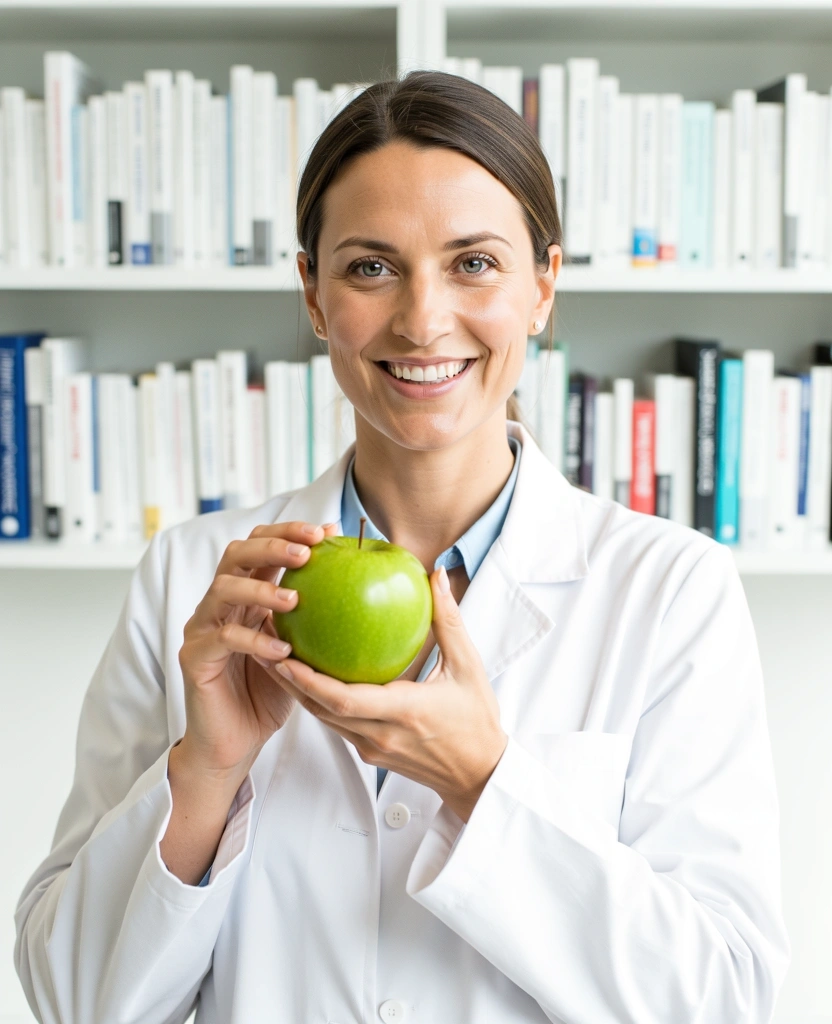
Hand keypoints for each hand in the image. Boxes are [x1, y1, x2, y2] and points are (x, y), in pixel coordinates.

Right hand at [176, 520, 338, 784]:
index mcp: (245, 594)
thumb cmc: (271, 692)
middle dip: (273, 545)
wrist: (234, 742)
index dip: (290, 531)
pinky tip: (282, 650)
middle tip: (307, 552)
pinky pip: (222, 640)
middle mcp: (219, 603)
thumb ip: (317, 619)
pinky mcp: (194, 658)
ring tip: (296, 600)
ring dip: (261, 588)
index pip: (261, 545)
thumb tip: (363, 588)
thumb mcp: (302, 650)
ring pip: (223, 589)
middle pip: (237, 553)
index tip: (326, 532)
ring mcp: (202, 627)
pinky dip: (253, 641)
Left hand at [269, 564, 508, 821]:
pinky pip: (336, 724)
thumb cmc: (477, 721)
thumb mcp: (468, 667)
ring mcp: (371, 748)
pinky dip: (317, 701)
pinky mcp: (369, 753)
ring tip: (274, 656)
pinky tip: (306, 676)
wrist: (479, 775)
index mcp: (404, 712)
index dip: (309, 680)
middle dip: (289, 680)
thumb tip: (435, 575)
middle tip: (265, 645)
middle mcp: (380, 735)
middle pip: (321, 709)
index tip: (286, 654)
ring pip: (323, 719)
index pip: (344, 699)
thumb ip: (448, 620)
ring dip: (297, 691)